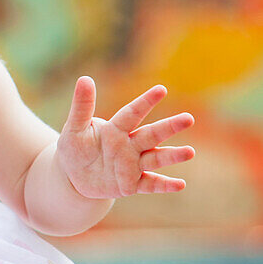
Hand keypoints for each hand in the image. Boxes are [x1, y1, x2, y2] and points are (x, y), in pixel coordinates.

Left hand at [56, 76, 194, 198]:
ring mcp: (132, 165)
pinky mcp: (131, 185)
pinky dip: (164, 185)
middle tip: (189, 118)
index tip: (161, 90)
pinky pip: (150, 184)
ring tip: (190, 152)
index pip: (132, 114)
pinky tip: (180, 185)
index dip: (145, 102)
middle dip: (169, 127)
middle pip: (151, 135)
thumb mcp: (73, 128)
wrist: (73, 177)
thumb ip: (81, 106)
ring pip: (155, 158)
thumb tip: (85, 78)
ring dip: (172, 155)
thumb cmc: (75, 148)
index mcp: (115, 129)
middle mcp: (129, 145)